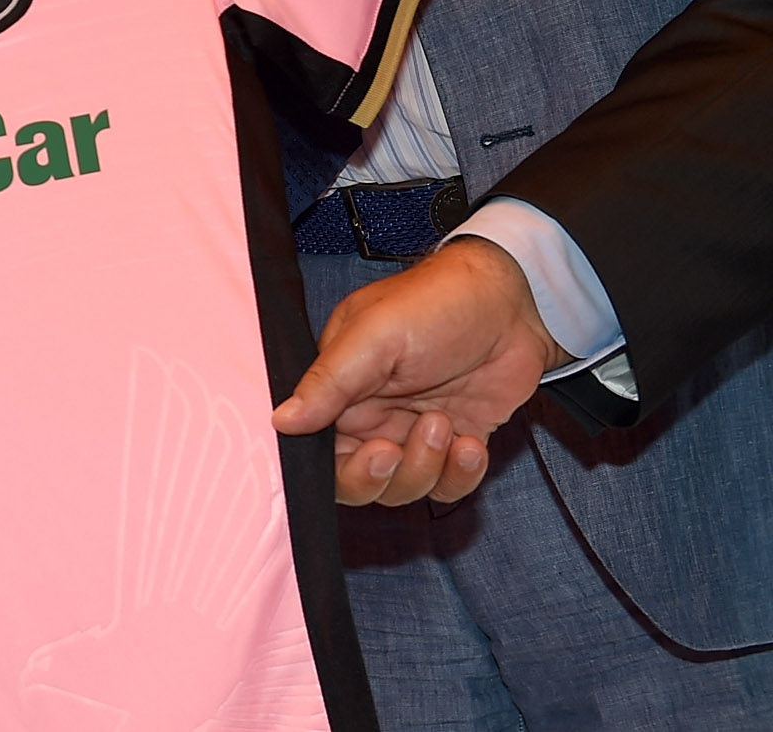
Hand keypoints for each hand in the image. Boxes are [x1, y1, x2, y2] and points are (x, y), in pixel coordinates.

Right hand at [272, 236, 566, 505]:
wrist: (506, 301)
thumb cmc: (434, 303)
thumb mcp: (373, 335)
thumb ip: (328, 381)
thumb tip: (281, 419)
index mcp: (338, 389)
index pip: (317, 450)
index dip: (336, 469)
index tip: (369, 452)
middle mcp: (371, 416)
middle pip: (357, 481)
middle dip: (378, 478)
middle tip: (394, 450)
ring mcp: (413, 432)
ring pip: (404, 487)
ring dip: (425, 467)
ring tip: (442, 422)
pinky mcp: (456, 442)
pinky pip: (449, 485)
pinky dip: (461, 475)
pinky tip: (471, 442)